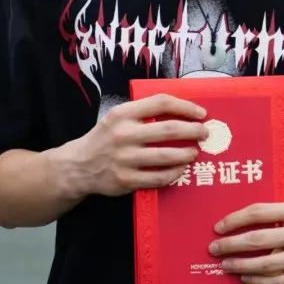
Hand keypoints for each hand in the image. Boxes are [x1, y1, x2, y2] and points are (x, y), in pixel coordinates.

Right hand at [74, 94, 208, 196]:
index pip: (161, 103)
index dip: (185, 107)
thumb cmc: (105, 138)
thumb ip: (143, 112)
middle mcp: (124, 134)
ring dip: (187, 154)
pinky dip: (174, 173)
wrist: (79, 166)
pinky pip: (158, 177)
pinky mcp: (126, 180)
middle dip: (193, 131)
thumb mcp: (117, 117)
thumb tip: (181, 112)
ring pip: (166, 156)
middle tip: (204, 132)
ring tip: (195, 152)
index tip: (201, 113)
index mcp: (123, 113)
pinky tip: (181, 169)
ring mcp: (125, 159)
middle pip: (169, 129)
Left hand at [208, 202, 283, 283]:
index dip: (235, 219)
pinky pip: (278, 282)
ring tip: (226, 264)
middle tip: (214, 248)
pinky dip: (258, 281)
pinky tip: (246, 278)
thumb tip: (241, 223)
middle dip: (231, 245)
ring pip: (265, 264)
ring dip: (241, 265)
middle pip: (258, 240)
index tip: (219, 226)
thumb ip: (276, 215)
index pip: (258, 212)